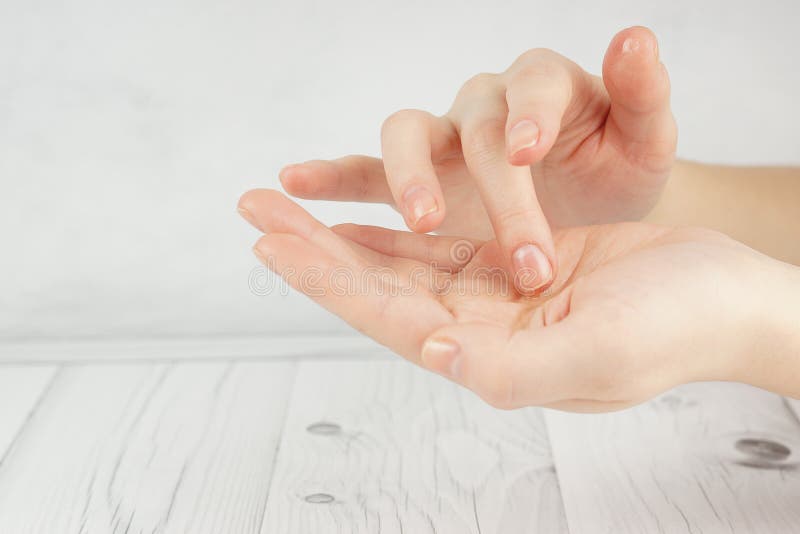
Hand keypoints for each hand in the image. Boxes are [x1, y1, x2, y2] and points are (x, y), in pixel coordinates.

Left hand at [238, 190, 799, 410]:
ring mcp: (493, 297)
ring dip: (340, 234)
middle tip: (256, 210)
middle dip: (313, 248)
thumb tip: (434, 352)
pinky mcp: (512, 263)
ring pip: (397, 262)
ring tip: (288, 206)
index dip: (327, 281)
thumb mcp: (598, 353)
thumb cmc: (677, 329)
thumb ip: (513, 366)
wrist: (726, 299)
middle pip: (375, 286)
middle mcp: (479, 329)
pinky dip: (392, 228)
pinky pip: (436, 246)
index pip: (386, 315)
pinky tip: (357, 217)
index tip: (272, 244)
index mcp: (490, 355)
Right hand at [278, 26, 676, 294]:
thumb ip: (643, 94)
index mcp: (543, 87)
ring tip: (420, 220)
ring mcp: (443, 140)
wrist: (592, 207)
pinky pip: (364, 172)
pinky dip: (331, 177)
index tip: (528, 151)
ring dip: (406, 174)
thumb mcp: (645, 139)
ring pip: (406, 135)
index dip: (528, 113)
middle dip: (495, 189)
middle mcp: (485, 105)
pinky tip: (294, 183)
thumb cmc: (617, 168)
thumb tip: (636, 35)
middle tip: (518, 251)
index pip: (532, 86)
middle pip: (473, 127)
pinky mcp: (414, 179)